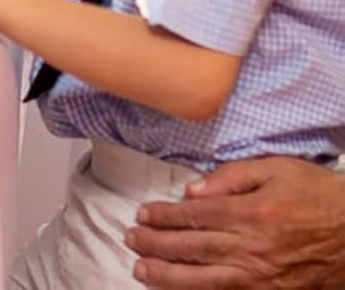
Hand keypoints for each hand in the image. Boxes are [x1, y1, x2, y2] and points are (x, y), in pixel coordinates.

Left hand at [126, 156, 344, 287]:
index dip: (163, 216)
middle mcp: (253, 248)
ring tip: (141, 271)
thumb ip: (230, 177)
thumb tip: (192, 192)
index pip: (194, 216)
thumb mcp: (275, 168)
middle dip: (156, 246)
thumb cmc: (317, 193)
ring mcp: (265, 278)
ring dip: (170, 277)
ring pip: (207, 281)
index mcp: (250, 213)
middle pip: (194, 248)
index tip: (142, 215)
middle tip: (130, 241)